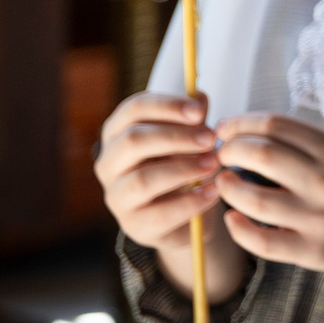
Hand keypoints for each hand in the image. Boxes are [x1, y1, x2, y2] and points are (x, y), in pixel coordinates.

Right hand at [95, 91, 249, 302]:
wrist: (186, 214)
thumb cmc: (183, 164)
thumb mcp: (190, 137)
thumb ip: (193, 118)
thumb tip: (199, 96)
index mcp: (118, 133)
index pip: (133, 109)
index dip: (167, 106)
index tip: (200, 111)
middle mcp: (109, 164)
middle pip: (133, 141)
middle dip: (176, 137)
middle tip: (211, 139)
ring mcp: (117, 197)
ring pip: (143, 179)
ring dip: (183, 169)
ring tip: (214, 164)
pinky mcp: (134, 226)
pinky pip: (160, 213)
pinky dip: (191, 201)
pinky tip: (213, 192)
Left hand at [212, 113, 323, 291]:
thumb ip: (294, 142)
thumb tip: (239, 132)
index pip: (276, 125)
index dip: (241, 123)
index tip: (225, 129)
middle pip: (262, 156)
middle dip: (230, 151)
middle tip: (221, 156)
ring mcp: (318, 218)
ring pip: (255, 200)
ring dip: (228, 189)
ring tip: (224, 184)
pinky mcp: (310, 250)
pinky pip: (262, 241)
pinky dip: (238, 229)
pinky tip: (232, 218)